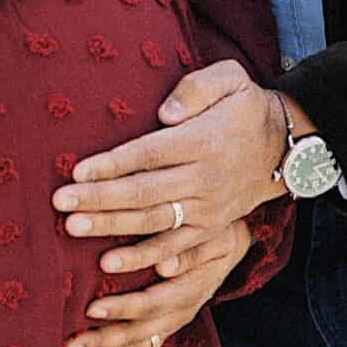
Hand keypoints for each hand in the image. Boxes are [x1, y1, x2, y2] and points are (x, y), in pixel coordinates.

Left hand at [52, 62, 286, 265]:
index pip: (149, 154)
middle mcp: (204, 178)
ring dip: (112, 229)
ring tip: (74, 230)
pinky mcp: (212, 228)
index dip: (112, 164)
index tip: (77, 171)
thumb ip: (197, 88)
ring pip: (154, 223)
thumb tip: (165, 112)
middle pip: (144, 192)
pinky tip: (113, 266)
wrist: (286, 148)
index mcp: (203, 141)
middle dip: (99, 200)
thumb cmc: (245, 108)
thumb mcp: (232, 80)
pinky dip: (145, 258)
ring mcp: (209, 208)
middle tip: (60, 205)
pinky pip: (176, 248)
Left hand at [66, 218, 251, 346]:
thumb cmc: (215, 234)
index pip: (152, 303)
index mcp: (189, 290)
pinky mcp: (167, 328)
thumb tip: (163, 264)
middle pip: (140, 334)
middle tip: (70, 343)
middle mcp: (180, 312)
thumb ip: (190, 251)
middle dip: (103, 340)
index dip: (122, 308)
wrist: (230, 246)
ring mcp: (173, 323)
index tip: (91, 308)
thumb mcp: (211, 237)